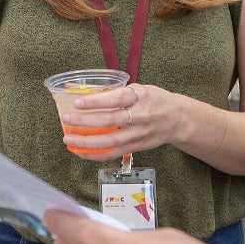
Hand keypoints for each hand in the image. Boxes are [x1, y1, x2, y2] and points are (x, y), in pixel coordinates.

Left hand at [60, 84, 182, 158]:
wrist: (178, 119)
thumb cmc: (154, 99)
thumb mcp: (138, 88)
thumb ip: (115, 92)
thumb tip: (81, 91)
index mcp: (140, 97)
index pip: (116, 98)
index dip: (96, 101)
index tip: (78, 102)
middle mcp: (140, 117)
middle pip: (110, 121)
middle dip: (85, 121)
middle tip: (66, 119)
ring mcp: (138, 134)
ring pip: (109, 142)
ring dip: (86, 142)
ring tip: (68, 139)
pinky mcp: (136, 147)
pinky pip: (113, 153)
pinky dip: (94, 154)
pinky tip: (80, 151)